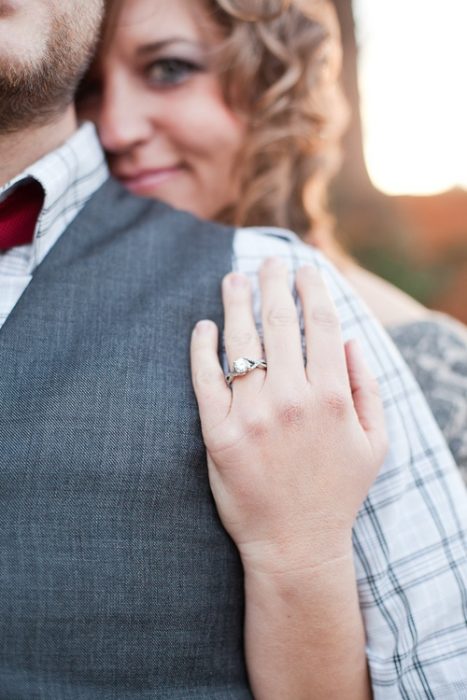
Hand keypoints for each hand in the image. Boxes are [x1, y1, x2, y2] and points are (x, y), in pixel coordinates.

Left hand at [191, 258, 386, 574]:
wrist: (295, 544)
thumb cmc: (338, 492)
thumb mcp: (374, 441)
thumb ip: (367, 386)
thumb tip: (349, 340)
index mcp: (330, 395)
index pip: (320, 324)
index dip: (312, 289)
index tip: (305, 268)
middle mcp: (290, 398)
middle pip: (279, 322)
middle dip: (274, 282)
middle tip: (269, 260)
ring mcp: (252, 415)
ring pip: (241, 342)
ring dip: (236, 302)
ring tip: (233, 279)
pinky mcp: (219, 434)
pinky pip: (205, 380)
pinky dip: (202, 348)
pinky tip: (204, 327)